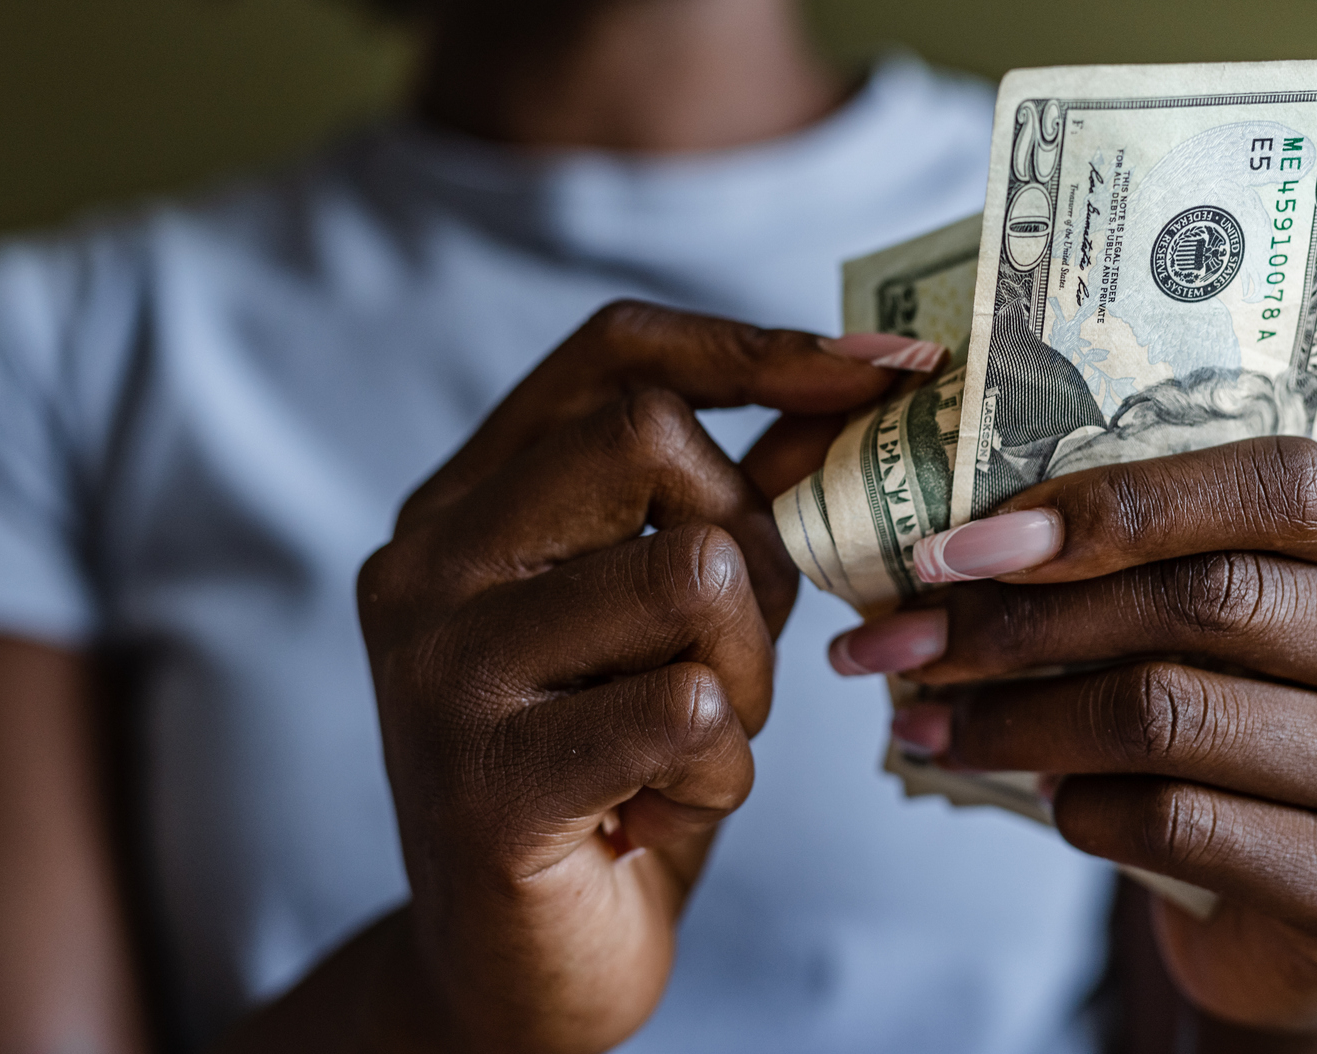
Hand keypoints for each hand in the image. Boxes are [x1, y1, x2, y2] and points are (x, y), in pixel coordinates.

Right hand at [355, 302, 903, 1053]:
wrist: (515, 972)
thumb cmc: (611, 773)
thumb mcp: (672, 620)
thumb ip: (730, 507)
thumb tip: (848, 387)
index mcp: (465, 502)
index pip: (612, 350)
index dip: (757, 345)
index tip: (888, 367)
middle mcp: (428, 561)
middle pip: (651, 436)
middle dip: (749, 542)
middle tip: (731, 649)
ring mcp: (442, 666)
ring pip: (688, 573)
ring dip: (745, 672)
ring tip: (697, 740)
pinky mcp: (486, 777)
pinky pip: (689, 710)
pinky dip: (722, 768)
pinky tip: (665, 806)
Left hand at [827, 437, 1316, 1034]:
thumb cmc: (1263, 722)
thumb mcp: (1245, 618)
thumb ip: (1161, 557)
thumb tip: (961, 536)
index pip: (1280, 481)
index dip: (1116, 500)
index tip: (969, 541)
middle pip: (1213, 598)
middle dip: (1028, 617)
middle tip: (904, 639)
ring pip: (1175, 714)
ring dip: (1020, 717)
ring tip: (932, 723)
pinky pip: (1180, 825)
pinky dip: (1082, 807)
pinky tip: (1044, 798)